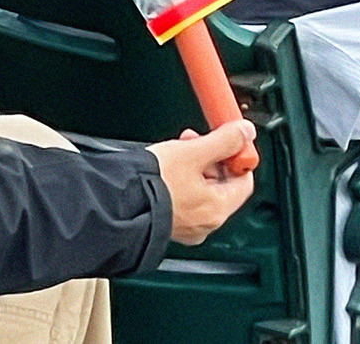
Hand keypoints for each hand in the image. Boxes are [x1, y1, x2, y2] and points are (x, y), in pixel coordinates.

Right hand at [147, 120, 256, 244]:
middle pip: (222, 185)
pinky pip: (183, 199)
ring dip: (193, 167)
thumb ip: (223, 141)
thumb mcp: (192, 153)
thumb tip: (244, 132)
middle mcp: (205, 223)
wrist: (115, 205)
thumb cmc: (151, 186)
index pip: (244, 180)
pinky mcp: (167, 223)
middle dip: (211, 158)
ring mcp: (186, 226)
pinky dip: (180, 182)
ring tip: (176, 150)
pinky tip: (165, 168)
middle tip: (196, 140)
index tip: (228, 141)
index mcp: (217, 209)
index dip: (237, 157)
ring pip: (201, 190)